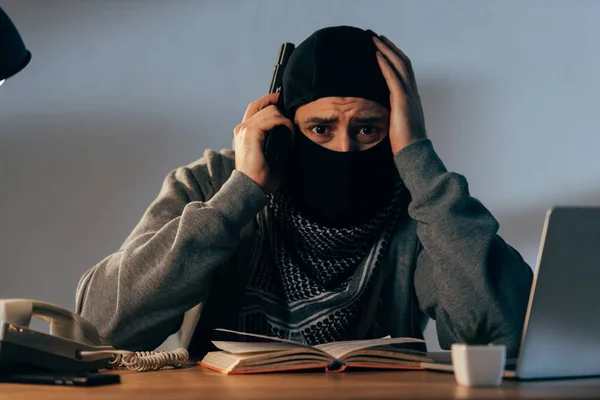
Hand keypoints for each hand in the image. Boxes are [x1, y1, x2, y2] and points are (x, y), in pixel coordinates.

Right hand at [234, 93, 293, 192]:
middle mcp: (242, 128)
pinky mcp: (250, 133)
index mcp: (244, 131)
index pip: (256, 107)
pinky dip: (283, 124)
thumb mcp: (269, 153)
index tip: (282, 100)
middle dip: (281, 112)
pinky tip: (288, 134)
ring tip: (290, 135)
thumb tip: (290, 131)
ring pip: (270, 111)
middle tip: (292, 125)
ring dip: (284, 120)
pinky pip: (272, 119)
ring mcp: (245, 129)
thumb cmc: (260, 175)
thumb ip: (275, 139)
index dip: (269, 100)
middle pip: (265, 106)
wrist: (251, 187)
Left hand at [373, 35, 426, 154]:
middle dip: (390, 48)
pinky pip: (393, 77)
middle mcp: (412, 93)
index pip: (404, 72)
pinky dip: (385, 64)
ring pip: (400, 65)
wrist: (413, 153)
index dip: (394, 58)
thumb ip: (391, 115)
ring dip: (387, 50)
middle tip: (378, 37)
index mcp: (410, 99)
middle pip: (403, 63)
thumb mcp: (396, 125)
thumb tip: (380, 116)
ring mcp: (409, 96)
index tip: (383, 49)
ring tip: (375, 40)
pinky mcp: (402, 101)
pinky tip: (377, 55)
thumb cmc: (404, 144)